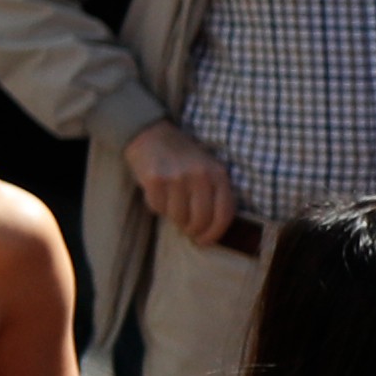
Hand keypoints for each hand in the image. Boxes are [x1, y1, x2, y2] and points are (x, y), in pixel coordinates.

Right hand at [130, 119, 241, 248]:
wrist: (151, 134)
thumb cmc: (182, 156)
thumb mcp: (207, 168)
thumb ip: (214, 192)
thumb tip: (210, 228)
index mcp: (218, 174)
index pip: (223, 214)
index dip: (215, 233)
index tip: (205, 241)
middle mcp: (200, 176)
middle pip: (201, 219)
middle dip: (193, 230)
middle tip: (187, 230)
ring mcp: (176, 178)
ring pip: (178, 217)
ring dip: (174, 219)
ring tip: (172, 208)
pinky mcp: (154, 180)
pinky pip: (158, 208)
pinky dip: (157, 207)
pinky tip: (159, 196)